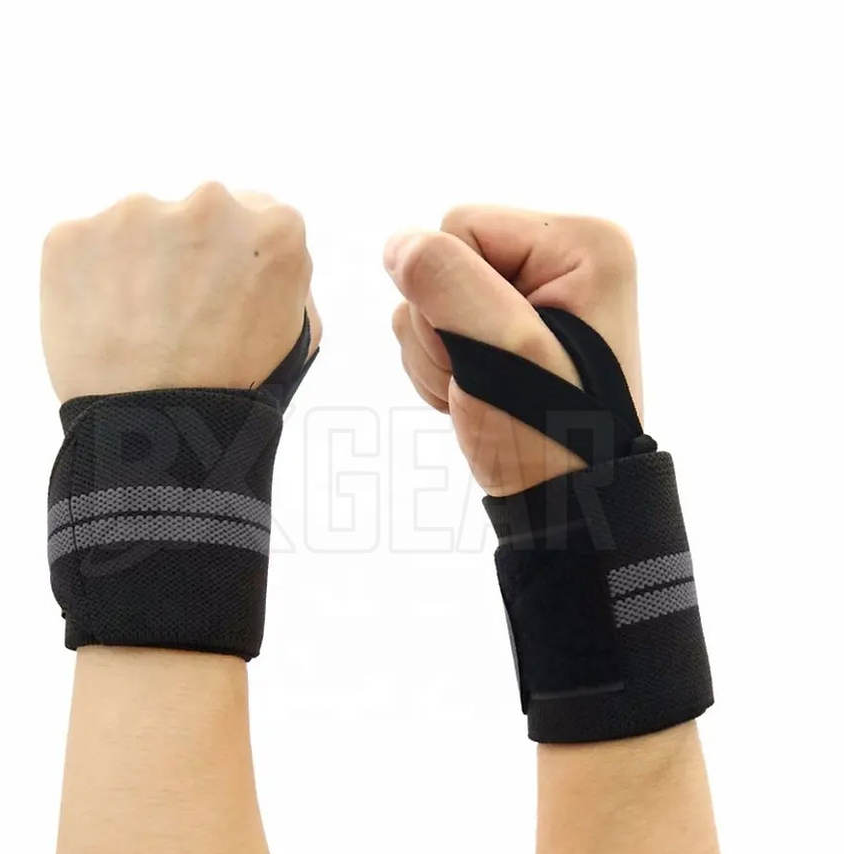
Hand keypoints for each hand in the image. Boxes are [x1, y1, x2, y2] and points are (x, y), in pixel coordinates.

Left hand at [41, 183, 321, 402]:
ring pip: (137, 228)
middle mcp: (208, 203)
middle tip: (179, 314)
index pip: (257, 214)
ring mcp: (134, 214)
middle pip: (196, 215)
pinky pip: (82, 249)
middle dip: (188, 253)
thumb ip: (285, 277)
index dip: (236, 257)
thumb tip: (258, 256)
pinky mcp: (72, 235)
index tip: (221, 289)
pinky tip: (103, 325)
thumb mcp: (296, 334)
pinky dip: (89, 281)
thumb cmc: (235, 394)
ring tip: (138, 327)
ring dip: (137, 263)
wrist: (158, 436)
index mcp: (275, 226)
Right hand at [384, 208, 640, 495]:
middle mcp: (561, 258)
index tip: (483, 352)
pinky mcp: (503, 323)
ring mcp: (531, 292)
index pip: (459, 226)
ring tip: (480, 391)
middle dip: (441, 328)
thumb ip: (447, 283)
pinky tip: (473, 392)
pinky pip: (432, 324)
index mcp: (580, 244)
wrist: (561, 501)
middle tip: (481, 380)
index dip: (447, 293)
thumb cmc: (546, 435)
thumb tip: (399, 243)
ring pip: (428, 296)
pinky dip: (437, 366)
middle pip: (442, 259)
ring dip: (435, 353)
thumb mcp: (500, 353)